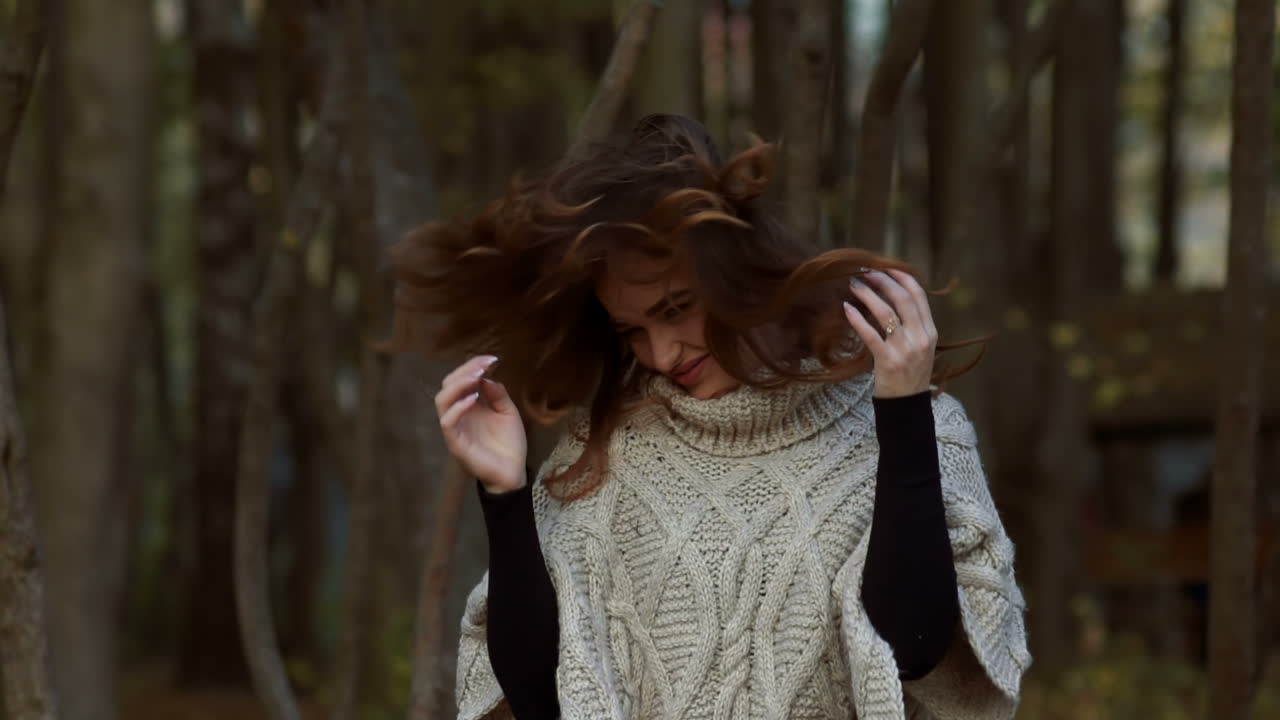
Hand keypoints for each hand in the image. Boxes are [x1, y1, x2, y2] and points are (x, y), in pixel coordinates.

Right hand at [434, 355, 527, 493]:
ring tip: (476, 377)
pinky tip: (473, 399)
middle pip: (448, 385)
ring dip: (458, 385)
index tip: (492, 359)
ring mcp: (455, 428)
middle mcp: (458, 414)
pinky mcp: (455, 442)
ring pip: (442, 400)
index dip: (472, 366)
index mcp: (469, 405)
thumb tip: (487, 376)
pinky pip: (447, 422)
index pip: (461, 379)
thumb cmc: (509, 444)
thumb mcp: (508, 412)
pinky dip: (457, 408)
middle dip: (464, 371)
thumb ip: (497, 394)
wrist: (513, 472)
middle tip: (483, 366)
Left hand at [842, 269, 937, 397]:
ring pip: (886, 313)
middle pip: (902, 298)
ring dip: (867, 295)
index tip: (886, 267)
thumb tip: (892, 298)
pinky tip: (847, 309)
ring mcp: (905, 350)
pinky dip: (857, 319)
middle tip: (865, 272)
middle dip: (882, 280)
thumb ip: (913, 325)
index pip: (918, 295)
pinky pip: (870, 335)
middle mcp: (920, 338)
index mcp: (930, 332)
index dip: (902, 277)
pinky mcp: (888, 361)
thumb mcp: (920, 348)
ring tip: (854, 286)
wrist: (907, 406)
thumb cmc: (910, 374)